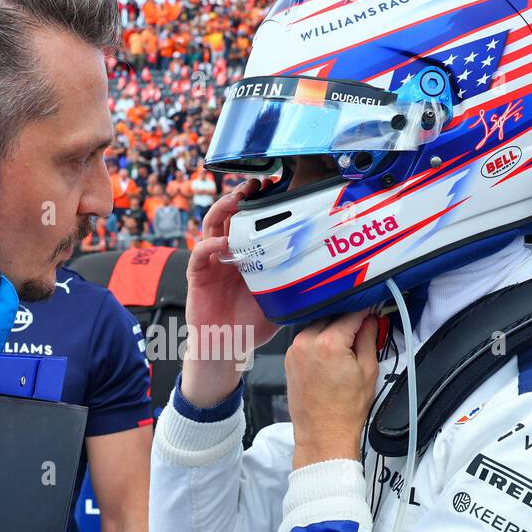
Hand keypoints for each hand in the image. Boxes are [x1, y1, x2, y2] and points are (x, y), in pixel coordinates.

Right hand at [180, 178, 281, 406]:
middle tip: (257, 184)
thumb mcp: (281, 299)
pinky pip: (199, 253)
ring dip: (223, 209)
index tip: (277, 186)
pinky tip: (222, 242)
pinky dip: (209, 244)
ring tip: (237, 199)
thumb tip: (333, 275)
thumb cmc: (252, 325)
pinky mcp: (198, 276)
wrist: (227, 347)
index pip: (252, 219)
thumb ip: (297, 283)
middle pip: (230, 214)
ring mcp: (212, 262)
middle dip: (242, 195)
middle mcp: (228, 252)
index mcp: (249, 254)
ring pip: (212, 224)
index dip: (261, 202)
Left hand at [285, 310, 379, 469]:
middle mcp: (306, 343)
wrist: (323, 434)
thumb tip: (370, 321)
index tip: (373, 310)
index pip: (350, 314)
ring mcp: (294, 351)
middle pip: (331, 316)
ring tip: (348, 346)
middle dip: (348, 320)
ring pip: (318, 325)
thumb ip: (369, 339)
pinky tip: (333, 354)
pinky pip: (307, 339)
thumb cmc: (344, 411)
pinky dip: (320, 341)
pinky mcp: (289, 359)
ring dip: (333, 329)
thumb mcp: (368, 370)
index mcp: (327, 344)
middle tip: (364, 329)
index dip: (365, 311)